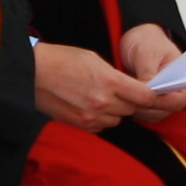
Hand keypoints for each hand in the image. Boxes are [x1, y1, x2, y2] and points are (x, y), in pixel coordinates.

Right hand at [34, 43, 183, 132]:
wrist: (31, 73)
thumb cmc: (61, 60)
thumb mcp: (94, 59)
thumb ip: (115, 76)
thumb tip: (130, 88)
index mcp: (109, 82)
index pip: (146, 96)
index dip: (153, 95)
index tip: (154, 93)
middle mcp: (103, 102)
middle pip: (132, 109)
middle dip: (131, 101)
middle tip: (123, 92)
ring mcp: (91, 117)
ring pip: (118, 119)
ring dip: (116, 111)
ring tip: (101, 98)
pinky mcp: (80, 126)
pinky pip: (102, 126)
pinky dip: (102, 118)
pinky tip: (90, 106)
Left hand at [117, 23, 185, 106]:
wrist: (137, 38)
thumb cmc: (147, 41)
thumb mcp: (147, 53)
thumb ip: (148, 72)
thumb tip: (147, 90)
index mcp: (181, 80)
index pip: (177, 101)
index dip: (162, 102)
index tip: (144, 95)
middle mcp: (173, 93)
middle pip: (163, 112)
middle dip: (145, 106)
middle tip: (128, 95)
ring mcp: (160, 98)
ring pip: (150, 115)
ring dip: (136, 107)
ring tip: (123, 92)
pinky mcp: (147, 101)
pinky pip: (140, 112)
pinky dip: (130, 106)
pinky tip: (121, 95)